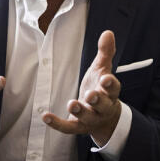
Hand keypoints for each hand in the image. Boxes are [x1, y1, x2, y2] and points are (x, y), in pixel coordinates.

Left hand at [42, 30, 121, 144]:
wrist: (104, 119)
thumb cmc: (101, 90)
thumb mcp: (103, 71)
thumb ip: (105, 53)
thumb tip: (108, 32)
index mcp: (111, 93)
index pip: (114, 89)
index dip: (111, 84)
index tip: (106, 79)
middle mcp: (103, 108)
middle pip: (103, 105)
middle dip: (97, 100)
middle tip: (91, 94)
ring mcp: (91, 119)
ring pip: (87, 117)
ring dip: (79, 111)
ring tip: (71, 104)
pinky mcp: (78, 127)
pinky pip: (68, 127)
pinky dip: (57, 123)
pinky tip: (45, 116)